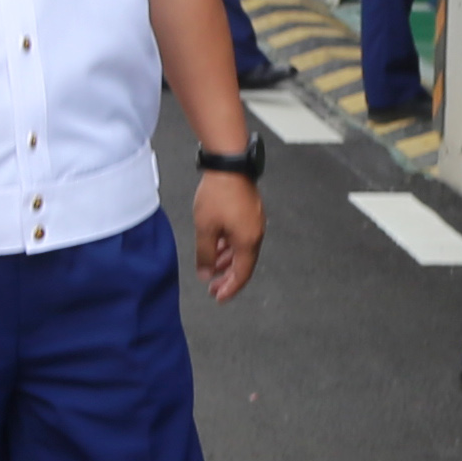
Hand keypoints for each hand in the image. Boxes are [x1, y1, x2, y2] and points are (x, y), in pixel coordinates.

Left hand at [192, 170, 263, 301]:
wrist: (229, 163)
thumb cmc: (218, 194)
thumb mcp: (205, 229)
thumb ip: (205, 254)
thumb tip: (206, 274)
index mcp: (248, 241)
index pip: (242, 274)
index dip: (230, 288)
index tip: (218, 296)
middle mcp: (255, 233)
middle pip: (243, 263)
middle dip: (227, 276)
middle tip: (212, 286)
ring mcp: (254, 222)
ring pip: (241, 249)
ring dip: (227, 260)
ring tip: (212, 267)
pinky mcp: (250, 211)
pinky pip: (241, 236)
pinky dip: (229, 245)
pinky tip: (217, 245)